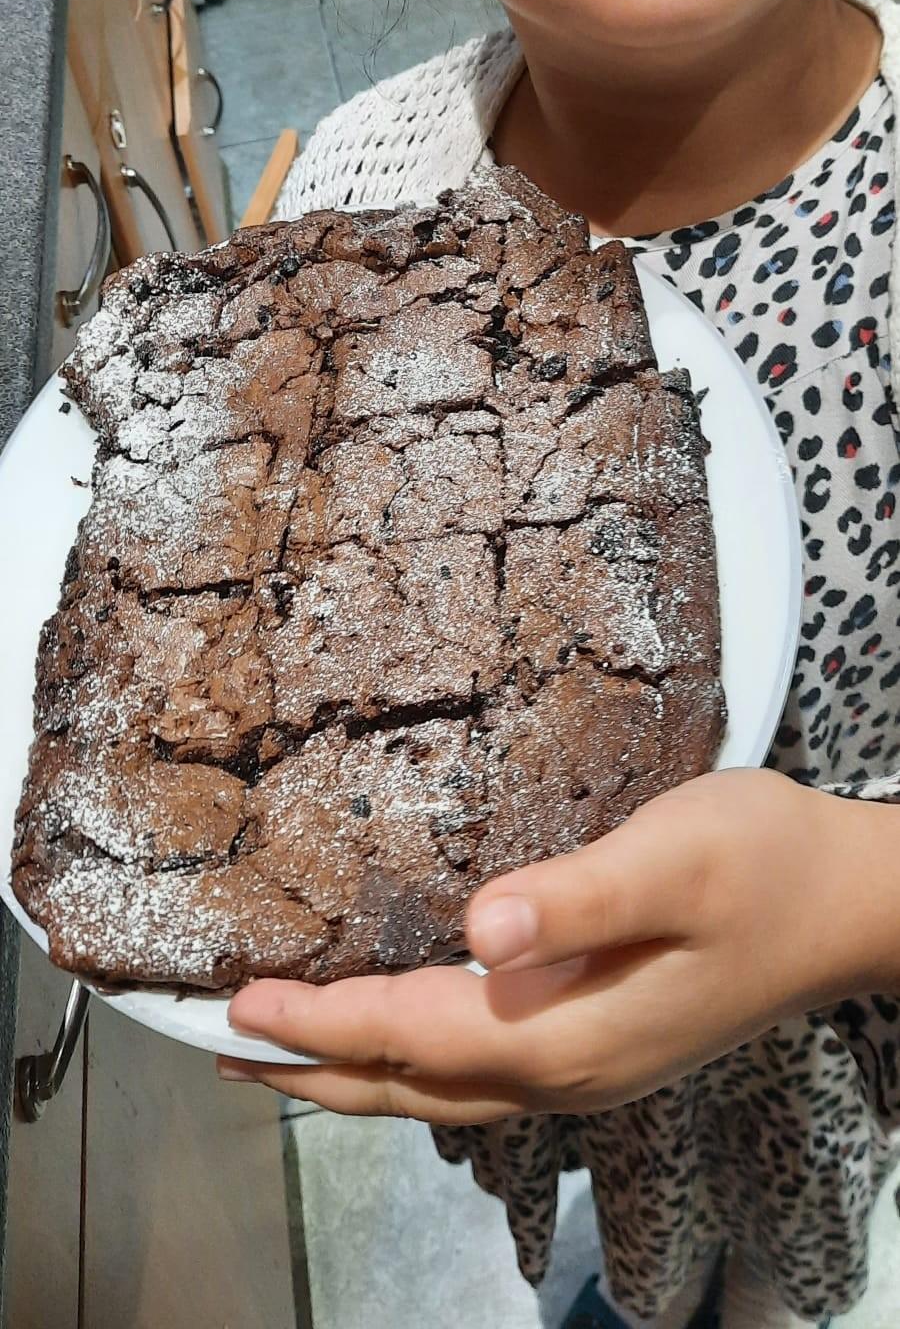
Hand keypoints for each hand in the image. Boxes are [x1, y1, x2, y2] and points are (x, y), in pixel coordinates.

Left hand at [218, 769, 879, 1121]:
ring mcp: (588, 1069)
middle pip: (409, 1089)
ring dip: (353, 1076)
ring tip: (278, 1055)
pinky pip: (476, 1079)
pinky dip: (410, 1067)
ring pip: (440, 1096)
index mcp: (567, 1033)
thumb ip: (577, 897)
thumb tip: (479, 928)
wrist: (851, 906)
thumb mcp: (674, 861)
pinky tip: (397, 1044)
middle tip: (220, 1047)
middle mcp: (566, 1072)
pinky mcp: (603, 1045)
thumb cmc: (765, 865)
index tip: (238, 1002)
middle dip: (311, 1068)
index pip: (412, 1036)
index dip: (321, 1020)